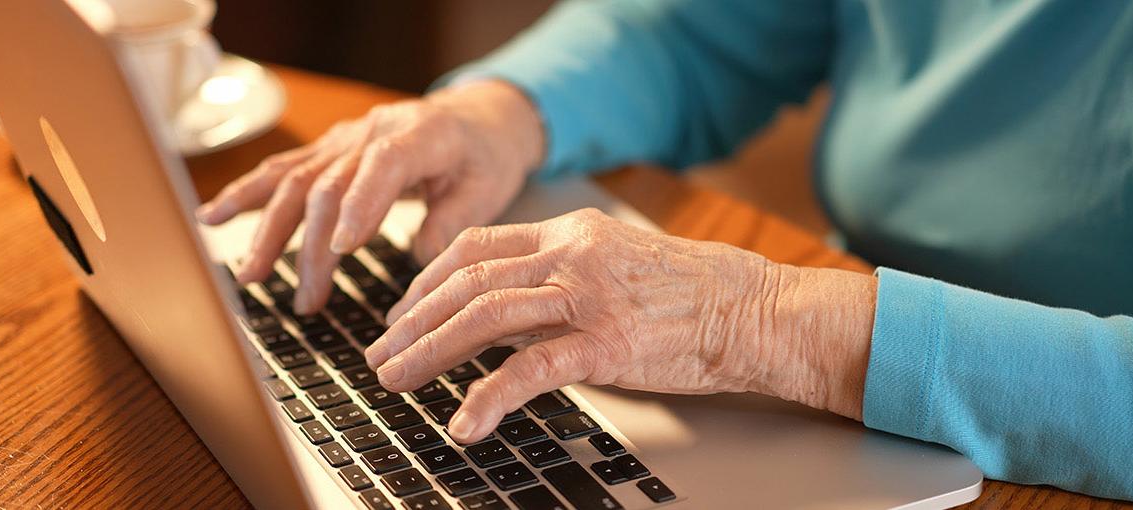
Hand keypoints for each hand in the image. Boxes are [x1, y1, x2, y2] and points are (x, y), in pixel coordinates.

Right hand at [198, 80, 544, 313]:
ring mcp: (344, 139)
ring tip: (250, 275)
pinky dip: (246, 195)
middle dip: (311, 246)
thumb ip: (455, 221)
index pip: (383, 165)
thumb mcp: (490, 188)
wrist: (476, 119)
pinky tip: (212, 217)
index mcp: (420, 134)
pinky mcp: (327, 150)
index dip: (361, 204)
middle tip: (307, 300)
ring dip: (268, 229)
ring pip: (296, 180)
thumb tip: (418, 257)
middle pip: (329, 184)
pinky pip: (283, 171)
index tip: (344, 249)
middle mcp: (372, 131)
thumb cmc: (484, 157)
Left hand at [363, 208, 878, 442]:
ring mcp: (588, 296)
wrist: (752, 310)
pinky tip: (463, 422)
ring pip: (484, 316)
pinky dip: (487, 397)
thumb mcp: (615, 265)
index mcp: (571, 232)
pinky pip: (530, 370)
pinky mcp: (607, 344)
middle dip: (412, 320)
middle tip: (380, 353)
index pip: (476, 247)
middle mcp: (571, 254)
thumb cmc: (689, 293)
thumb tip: (503, 310)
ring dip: (429, 351)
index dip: (426, 281)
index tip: (401, 311)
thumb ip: (558, 277)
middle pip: (467, 281)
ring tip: (396, 380)